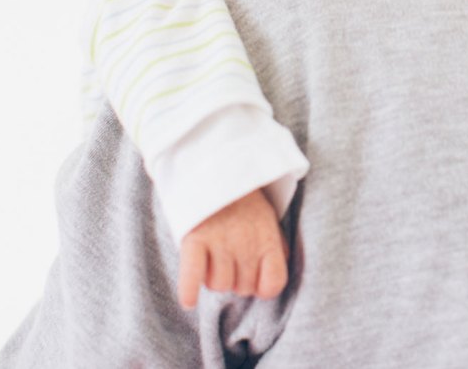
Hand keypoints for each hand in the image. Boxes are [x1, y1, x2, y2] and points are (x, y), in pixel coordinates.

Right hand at [177, 189, 288, 308]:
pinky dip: (189, 289)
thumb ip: (276, 246)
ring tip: (212, 256)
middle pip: (242, 288)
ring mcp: (220, 241)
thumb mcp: (269, 218)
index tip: (254, 278)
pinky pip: (192, 273)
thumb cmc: (244, 200)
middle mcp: (246, 243)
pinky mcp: (195, 239)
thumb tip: (277, 272)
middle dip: (236, 279)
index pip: (272, 285)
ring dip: (213, 277)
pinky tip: (189, 300)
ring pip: (218, 285)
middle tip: (229, 258)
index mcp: (268, 239)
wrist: (217, 168)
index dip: (262, 287)